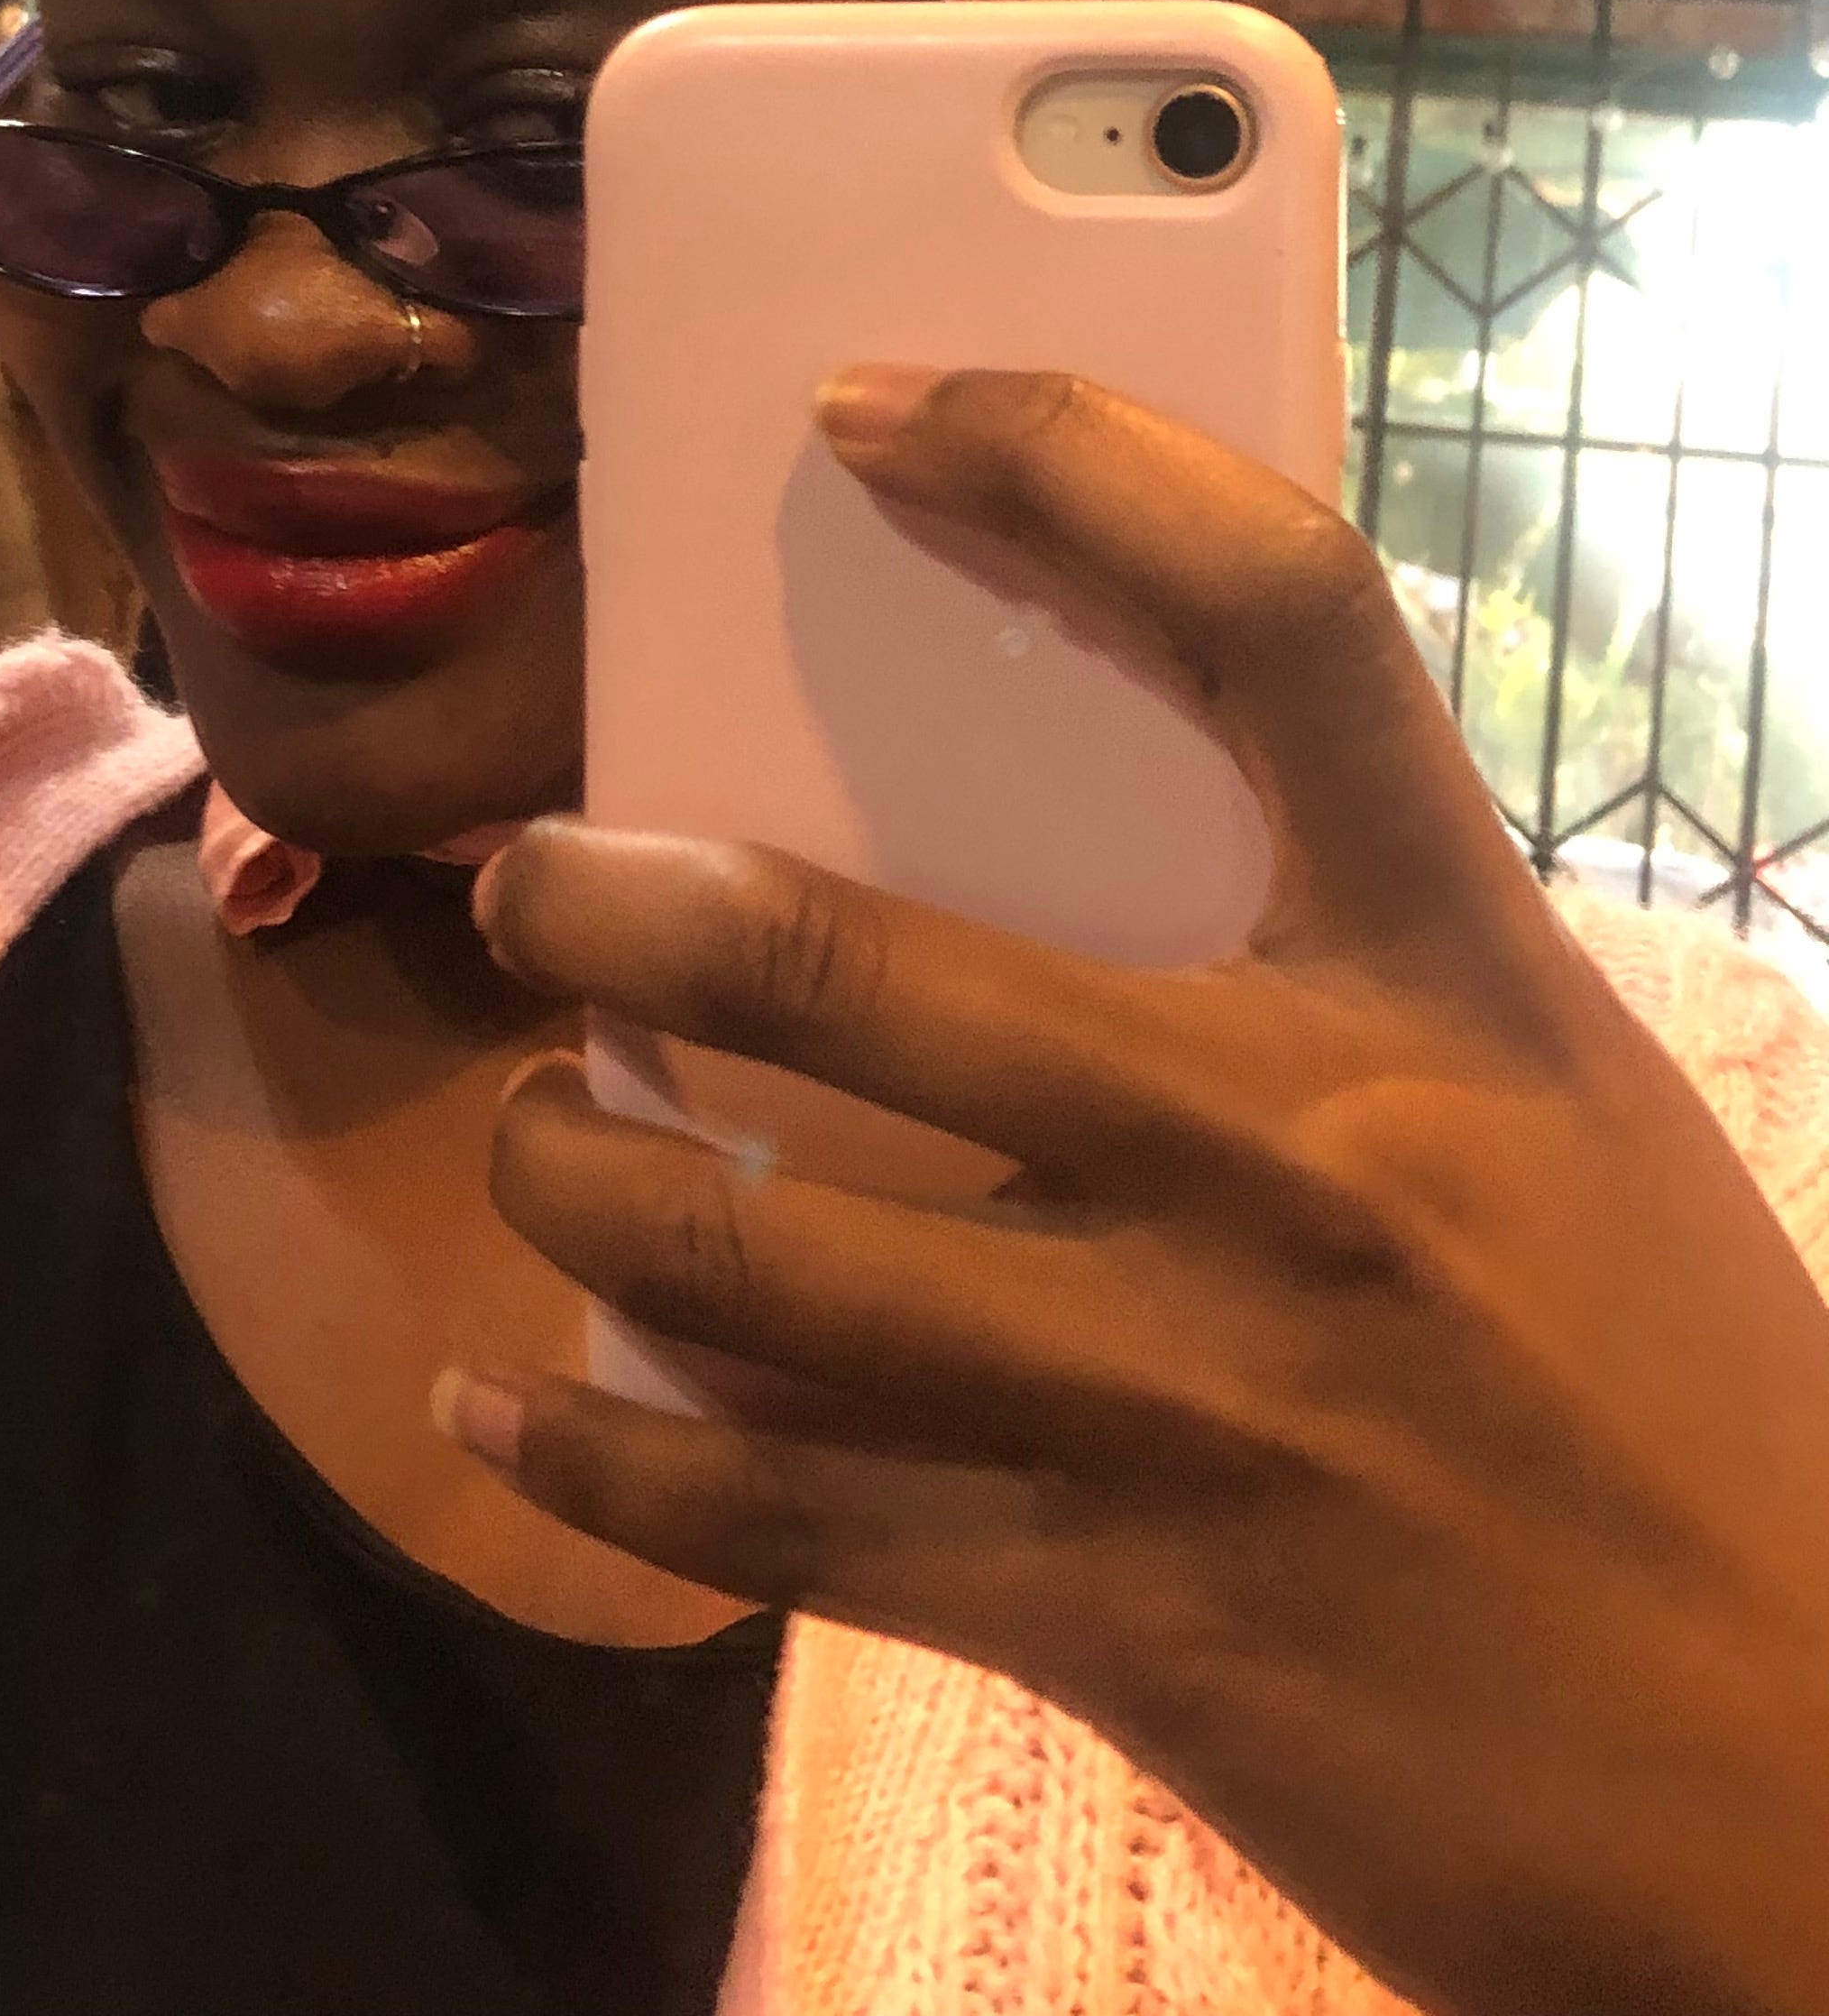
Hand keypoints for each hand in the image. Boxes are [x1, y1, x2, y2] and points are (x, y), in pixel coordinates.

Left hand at [458, 367, 1828, 2015]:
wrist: (1806, 1796)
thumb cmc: (1673, 1404)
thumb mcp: (1548, 1111)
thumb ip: (1339, 974)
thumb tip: (1032, 853)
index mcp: (1453, 979)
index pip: (1274, 614)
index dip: (1062, 452)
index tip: (875, 403)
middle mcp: (1299, 1148)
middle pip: (858, 959)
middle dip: (619, 906)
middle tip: (527, 881)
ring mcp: (1182, 1383)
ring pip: (750, 1242)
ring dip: (573, 1178)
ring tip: (527, 1140)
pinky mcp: (1106, 1601)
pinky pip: (770, 1511)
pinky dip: (598, 1462)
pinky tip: (501, 1418)